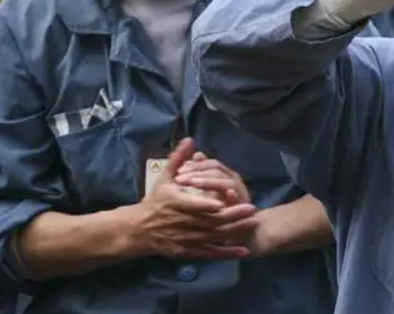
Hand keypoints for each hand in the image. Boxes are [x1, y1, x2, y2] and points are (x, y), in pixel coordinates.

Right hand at [138, 139, 258, 259]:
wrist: (140, 230)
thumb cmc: (155, 201)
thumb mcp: (164, 178)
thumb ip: (178, 159)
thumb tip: (190, 140)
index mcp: (177, 203)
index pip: (193, 203)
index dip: (208, 202)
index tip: (226, 197)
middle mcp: (184, 222)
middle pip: (211, 220)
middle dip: (232, 214)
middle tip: (252, 208)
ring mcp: (188, 238)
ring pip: (214, 236)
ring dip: (234, 230)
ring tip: (253, 222)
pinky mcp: (190, 251)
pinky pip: (211, 253)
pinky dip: (227, 253)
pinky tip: (242, 251)